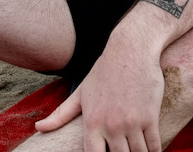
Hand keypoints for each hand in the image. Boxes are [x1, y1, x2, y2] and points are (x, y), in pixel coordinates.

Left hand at [36, 46, 164, 151]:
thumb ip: (61, 114)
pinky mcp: (150, 117)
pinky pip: (154, 145)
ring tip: (137, 151)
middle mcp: (111, 126)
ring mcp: (132, 122)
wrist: (131, 50)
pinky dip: (154, 151)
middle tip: (122, 150)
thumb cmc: (105, 70)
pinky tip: (151, 149)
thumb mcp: (81, 92)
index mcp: (92, 122)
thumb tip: (38, 128)